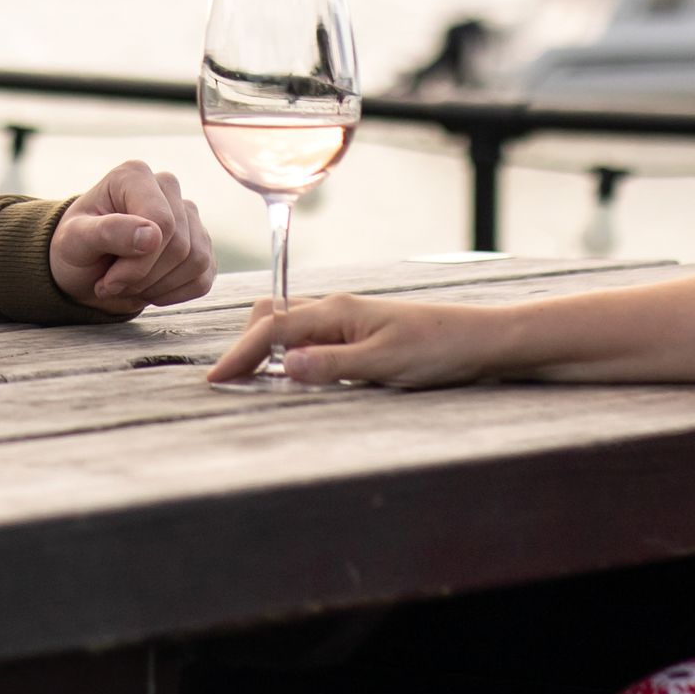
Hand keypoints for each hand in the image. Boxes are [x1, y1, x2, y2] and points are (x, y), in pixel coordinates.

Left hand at [50, 161, 214, 313]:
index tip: (107, 279)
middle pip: (180, 245)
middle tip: (113, 283)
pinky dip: (175, 294)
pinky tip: (149, 288)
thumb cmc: (77, 247)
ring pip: (197, 261)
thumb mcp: (75, 241)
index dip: (138, 262)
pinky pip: (204, 278)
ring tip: (129, 284)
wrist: (86, 268)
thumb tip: (152, 236)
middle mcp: (167, 187)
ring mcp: (188, 215)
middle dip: (144, 277)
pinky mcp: (201, 243)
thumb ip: (108, 232)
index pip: (161, 223)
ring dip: (159, 287)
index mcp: (135, 176)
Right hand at [205, 292, 515, 387]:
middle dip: (246, 346)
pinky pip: (310, 340)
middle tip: (230, 383)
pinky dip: (289, 355)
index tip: (215, 381)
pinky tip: (292, 376)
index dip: (241, 354)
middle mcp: (335, 310)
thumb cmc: (438, 350)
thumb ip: (332, 364)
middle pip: (271, 320)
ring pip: (289, 329)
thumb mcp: (384, 363)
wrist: (479, 341)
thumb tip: (284, 366)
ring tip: (250, 382)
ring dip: (266, 351)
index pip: (272, 330)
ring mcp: (346, 321)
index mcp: (336, 311)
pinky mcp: (358, 334)